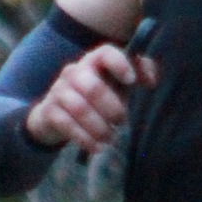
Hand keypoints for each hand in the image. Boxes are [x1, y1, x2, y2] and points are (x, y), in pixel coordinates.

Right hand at [26, 44, 157, 153]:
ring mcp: (58, 90)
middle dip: (111, 107)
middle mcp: (74, 71)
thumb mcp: (119, 83)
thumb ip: (139, 73)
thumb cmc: (98, 96)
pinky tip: (98, 147)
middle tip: (122, 121)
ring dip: (99, 126)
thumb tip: (152, 81)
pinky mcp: (49, 111)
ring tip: (111, 138)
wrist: (56, 114)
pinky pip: (67, 125)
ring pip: (79, 108)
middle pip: (92, 87)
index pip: (106, 53)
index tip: (131, 81)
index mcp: (94, 61)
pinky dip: (85, 139)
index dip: (119, 64)